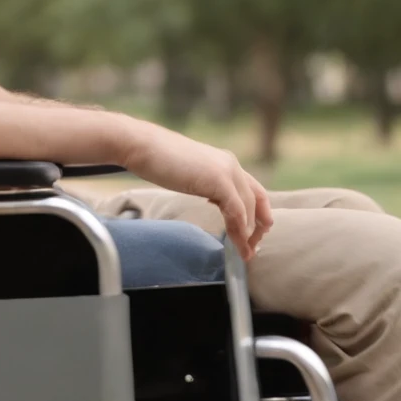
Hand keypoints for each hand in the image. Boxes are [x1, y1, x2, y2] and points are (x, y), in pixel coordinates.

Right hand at [120, 117, 272, 261]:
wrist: (143, 146)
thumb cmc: (158, 159)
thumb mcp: (191, 173)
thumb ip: (206, 183)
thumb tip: (213, 200)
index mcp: (225, 161)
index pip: (252, 190)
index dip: (256, 215)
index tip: (250, 236)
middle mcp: (231, 164)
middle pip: (257, 200)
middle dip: (256, 228)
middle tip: (250, 250)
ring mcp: (227, 170)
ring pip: (249, 208)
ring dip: (248, 234)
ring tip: (244, 253)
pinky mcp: (219, 180)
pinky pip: (237, 211)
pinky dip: (239, 230)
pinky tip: (235, 244)